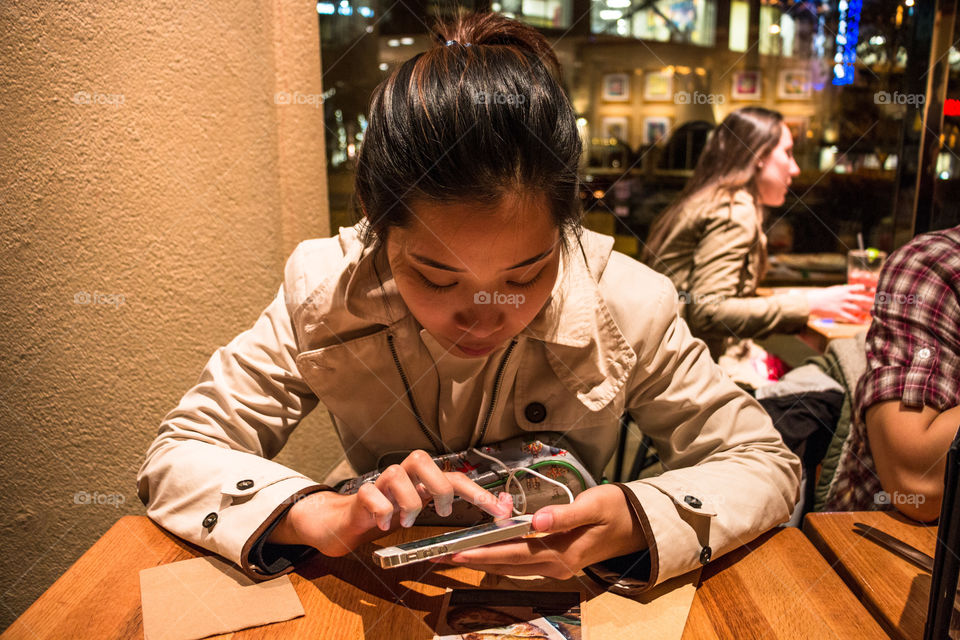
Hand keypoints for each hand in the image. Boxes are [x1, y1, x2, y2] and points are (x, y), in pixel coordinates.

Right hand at [268, 449, 512, 555]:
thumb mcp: (422, 511)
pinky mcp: (361, 496)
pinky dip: (382, 511)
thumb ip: (453, 508)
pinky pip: (371, 494)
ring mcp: (380, 484)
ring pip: (396, 473)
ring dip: (408, 501)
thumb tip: (498, 508)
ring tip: (407, 520)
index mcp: (422, 480)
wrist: (348, 522)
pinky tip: (385, 524)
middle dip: (437, 485)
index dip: (478, 492)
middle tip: (440, 512)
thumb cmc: (390, 514)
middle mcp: (402, 475)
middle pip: (421, 458)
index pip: (454, 476)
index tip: (498, 512)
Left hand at [436, 484, 645, 579]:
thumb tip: (536, 521)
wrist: (640, 524)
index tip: (456, 552)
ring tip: (457, 552)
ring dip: (486, 558)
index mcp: (562, 553)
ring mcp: (557, 565)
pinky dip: (503, 554)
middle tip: (443, 555)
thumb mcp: (594, 506)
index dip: (483, 553)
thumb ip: (564, 515)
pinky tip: (490, 547)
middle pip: (507, 565)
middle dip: (474, 559)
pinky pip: (523, 561)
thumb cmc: (617, 510)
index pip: (514, 555)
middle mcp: (556, 565)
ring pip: (513, 565)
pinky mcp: (558, 559)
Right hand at [804, 284, 873, 322]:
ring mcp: (842, 305)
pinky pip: (851, 318)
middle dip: (872, 301)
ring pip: (858, 309)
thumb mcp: (834, 289)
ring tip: (875, 313)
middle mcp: (844, 297)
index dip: (869, 289)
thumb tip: (853, 290)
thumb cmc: (823, 295)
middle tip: (881, 303)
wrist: (812, 302)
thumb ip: (845, 290)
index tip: (877, 290)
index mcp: (844, 289)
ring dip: (868, 311)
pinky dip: (859, 321)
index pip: (860, 288)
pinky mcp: (838, 313)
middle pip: (862, 298)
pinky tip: (865, 323)